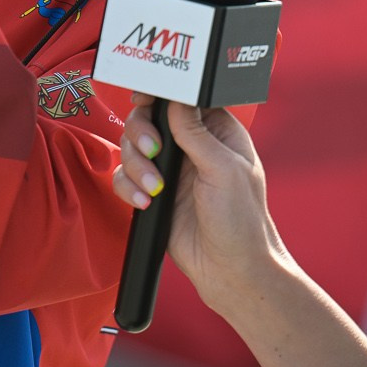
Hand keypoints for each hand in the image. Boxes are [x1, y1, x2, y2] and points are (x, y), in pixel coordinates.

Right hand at [112, 93, 283, 312]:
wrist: (230, 270)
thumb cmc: (242, 221)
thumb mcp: (224, 169)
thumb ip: (195, 132)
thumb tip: (176, 98)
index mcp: (217, 131)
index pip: (182, 98)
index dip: (160, 95)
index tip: (145, 99)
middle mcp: (191, 145)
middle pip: (148, 118)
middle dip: (142, 133)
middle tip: (152, 149)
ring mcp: (170, 169)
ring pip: (132, 147)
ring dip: (136, 166)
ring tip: (154, 188)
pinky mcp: (153, 193)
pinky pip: (124, 178)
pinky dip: (128, 187)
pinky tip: (146, 202)